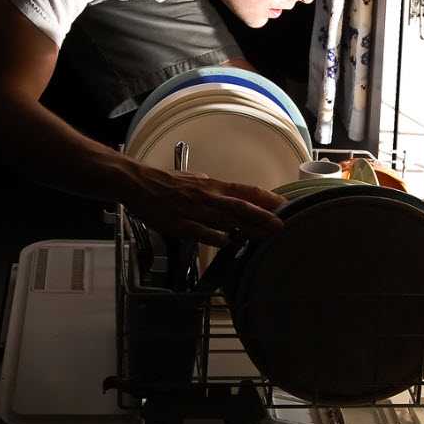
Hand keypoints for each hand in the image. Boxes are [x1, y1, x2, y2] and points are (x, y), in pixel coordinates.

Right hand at [124, 163, 284, 245]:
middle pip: (240, 206)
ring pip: (224, 219)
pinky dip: (213, 236)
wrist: (137, 182)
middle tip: (282, 225)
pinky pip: (198, 230)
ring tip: (265, 236)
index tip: (285, 205)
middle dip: (263, 216)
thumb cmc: (165, 182)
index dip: (266, 198)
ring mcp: (193, 210)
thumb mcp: (194, 181)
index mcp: (212, 187)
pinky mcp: (178, 223)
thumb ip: (212, 189)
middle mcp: (207, 197)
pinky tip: (227, 242)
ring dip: (246, 228)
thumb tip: (228, 192)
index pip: (245, 191)